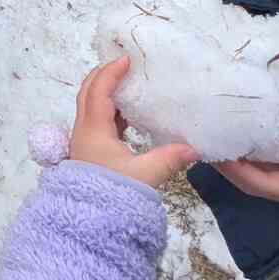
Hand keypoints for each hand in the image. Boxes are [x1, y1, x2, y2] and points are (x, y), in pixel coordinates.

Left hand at [68, 57, 197, 186]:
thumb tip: (195, 148)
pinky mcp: (91, 151)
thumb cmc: (113, 194)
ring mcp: (86, 140)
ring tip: (130, 83)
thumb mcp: (145, 175)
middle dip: (104, 74)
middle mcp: (84, 130)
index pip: (99, 90)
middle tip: (124, 63)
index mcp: (93, 129)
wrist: (90, 220)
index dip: (111, 72)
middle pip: (88, 92)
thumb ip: (169, 158)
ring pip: (91, 106)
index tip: (128, 58)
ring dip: (107, 91)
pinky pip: (98, 120)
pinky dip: (111, 110)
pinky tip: (130, 115)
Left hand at [213, 86, 278, 214]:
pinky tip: (241, 134)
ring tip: (217, 134)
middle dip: (227, 165)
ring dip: (235, 159)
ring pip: (255, 175)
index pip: (261, 185)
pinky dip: (251, 154)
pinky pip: (266, 166)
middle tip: (207, 140)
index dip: (238, 170)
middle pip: (250, 182)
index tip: (219, 151)